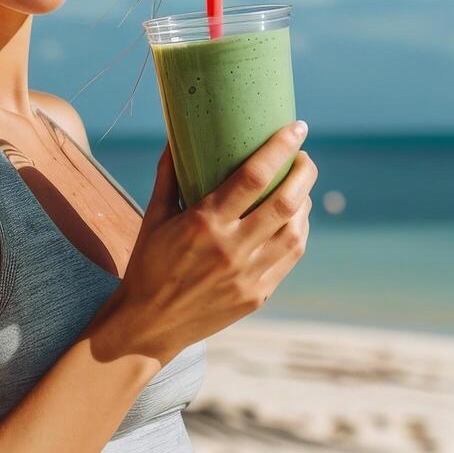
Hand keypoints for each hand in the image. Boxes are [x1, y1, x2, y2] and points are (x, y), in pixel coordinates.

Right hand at [102, 121, 316, 362]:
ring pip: (294, 231)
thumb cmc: (149, 264)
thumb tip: (176, 133)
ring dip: (304, 203)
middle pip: (285, 202)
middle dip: (304, 172)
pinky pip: (290, 258)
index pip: (253, 177)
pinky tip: (295, 219)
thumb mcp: (154, 217)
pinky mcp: (257, 296)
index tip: (297, 128)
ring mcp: (248, 275)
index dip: (280, 148)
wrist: (149, 324)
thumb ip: (169, 175)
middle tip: (304, 157)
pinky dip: (299, 233)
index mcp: (204, 224)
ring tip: (301, 187)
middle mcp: (231, 249)